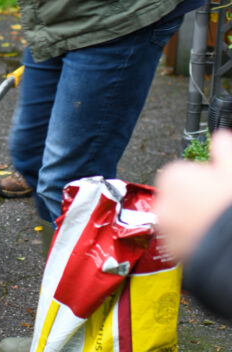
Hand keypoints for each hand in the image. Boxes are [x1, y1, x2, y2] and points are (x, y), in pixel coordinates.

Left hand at [154, 129, 231, 260]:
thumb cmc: (231, 204)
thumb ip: (224, 148)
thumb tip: (221, 137)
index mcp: (174, 176)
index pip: (185, 173)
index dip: (205, 180)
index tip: (218, 186)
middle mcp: (162, 201)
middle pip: (181, 197)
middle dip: (197, 200)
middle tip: (219, 206)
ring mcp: (165, 228)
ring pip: (180, 219)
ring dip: (194, 220)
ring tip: (218, 223)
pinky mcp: (171, 250)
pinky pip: (180, 241)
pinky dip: (193, 240)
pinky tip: (212, 238)